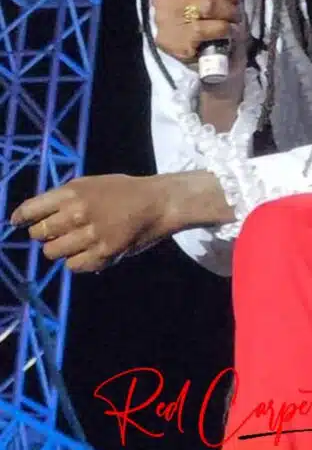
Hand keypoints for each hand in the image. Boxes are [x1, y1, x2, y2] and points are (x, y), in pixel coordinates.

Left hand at [10, 174, 167, 272]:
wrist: (158, 202)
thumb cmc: (123, 191)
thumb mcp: (91, 184)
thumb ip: (64, 198)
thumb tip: (33, 216)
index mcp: (73, 191)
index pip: (32, 209)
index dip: (20, 217)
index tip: (16, 222)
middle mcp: (78, 212)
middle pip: (38, 234)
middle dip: (43, 235)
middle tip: (56, 232)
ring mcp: (90, 235)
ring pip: (52, 253)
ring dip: (60, 249)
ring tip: (75, 242)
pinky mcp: (103, 254)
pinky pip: (73, 266)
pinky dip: (77, 261)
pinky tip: (89, 251)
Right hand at [152, 0, 244, 74]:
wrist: (196, 61)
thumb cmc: (200, 21)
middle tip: (235, 3)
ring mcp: (167, 18)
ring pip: (207, 4)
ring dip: (228, 11)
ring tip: (233, 18)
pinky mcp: (175, 40)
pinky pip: (205, 28)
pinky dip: (223, 29)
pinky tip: (229, 31)